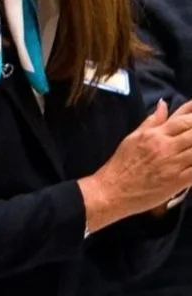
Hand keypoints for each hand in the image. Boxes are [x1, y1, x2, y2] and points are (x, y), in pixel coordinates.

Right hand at [79, 100, 191, 233]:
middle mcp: (165, 147)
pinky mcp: (177, 181)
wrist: (111, 192)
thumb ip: (152, 121)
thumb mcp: (132, 138)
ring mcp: (173, 164)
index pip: (184, 119)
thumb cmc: (121, 165)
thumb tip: (163, 103)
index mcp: (155, 135)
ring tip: (191, 149)